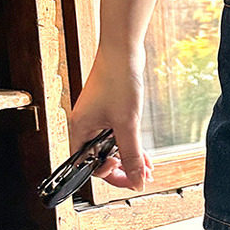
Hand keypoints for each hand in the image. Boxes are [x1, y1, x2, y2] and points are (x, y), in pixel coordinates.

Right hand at [68, 48, 153, 191]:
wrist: (122, 50)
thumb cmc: (117, 79)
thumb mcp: (127, 124)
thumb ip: (132, 155)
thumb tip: (136, 180)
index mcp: (82, 130)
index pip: (90, 166)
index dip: (111, 175)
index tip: (130, 179)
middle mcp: (87, 126)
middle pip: (101, 159)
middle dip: (123, 170)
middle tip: (141, 176)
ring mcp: (98, 118)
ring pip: (112, 149)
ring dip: (130, 159)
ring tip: (147, 168)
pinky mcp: (110, 111)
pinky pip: (119, 136)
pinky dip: (131, 146)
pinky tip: (145, 155)